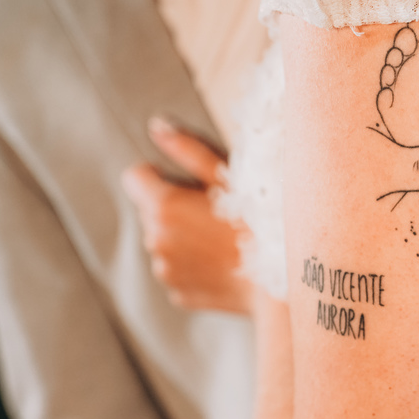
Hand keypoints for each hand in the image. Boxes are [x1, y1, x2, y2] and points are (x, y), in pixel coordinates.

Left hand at [122, 118, 251, 313]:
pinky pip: (179, 269)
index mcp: (163, 206)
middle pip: (150, 210)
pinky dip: (194, 264)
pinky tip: (224, 262)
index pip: (135, 177)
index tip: (189, 183)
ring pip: (165, 241)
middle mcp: (155, 241)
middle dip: (174, 207)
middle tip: (216, 211)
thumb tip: (156, 125)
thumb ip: (187, 148)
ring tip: (223, 239)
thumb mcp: (228, 176)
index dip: (159, 175)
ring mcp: (166, 271)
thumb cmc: (261, 222)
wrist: (283, 279)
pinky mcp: (180, 293)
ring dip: (183, 236)